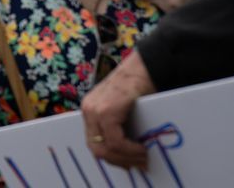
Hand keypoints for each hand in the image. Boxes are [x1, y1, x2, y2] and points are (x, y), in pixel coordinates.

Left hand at [81, 49, 153, 169]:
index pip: (94, 145)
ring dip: (127, 158)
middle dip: (120, 161)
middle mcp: (88, 110)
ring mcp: (95, 110)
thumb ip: (120, 128)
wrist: (145, 67)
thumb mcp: (125, 111)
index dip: (113, 159)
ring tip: (145, 157)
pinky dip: (130, 149)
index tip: (131, 165)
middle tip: (140, 164)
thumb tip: (128, 157)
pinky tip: (143, 149)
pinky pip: (115, 140)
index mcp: (90, 112)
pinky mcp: (106, 110)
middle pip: (97, 149)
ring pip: (105, 148)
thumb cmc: (139, 88)